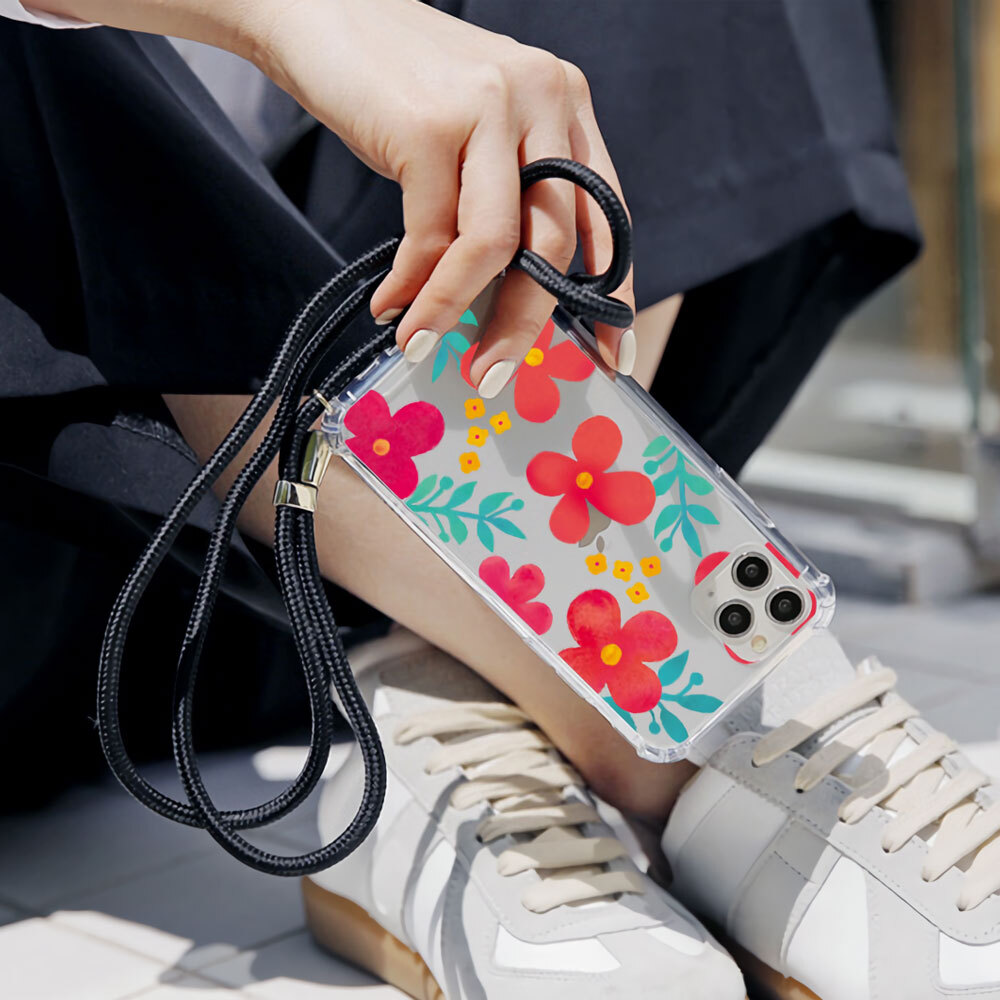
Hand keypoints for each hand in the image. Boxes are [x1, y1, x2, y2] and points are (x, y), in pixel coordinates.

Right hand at [34, 0, 635, 393]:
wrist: (321, 11)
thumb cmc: (403, 83)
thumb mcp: (478, 130)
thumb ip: (504, 197)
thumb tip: (503, 301)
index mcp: (566, 104)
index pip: (608, 215)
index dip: (613, 291)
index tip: (610, 354)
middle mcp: (542, 99)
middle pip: (554, 242)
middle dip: (524, 324)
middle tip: (495, 373)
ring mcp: (488, 107)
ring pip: (495, 246)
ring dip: (458, 311)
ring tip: (426, 344)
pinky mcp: (430, 124)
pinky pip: (430, 236)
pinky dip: (412, 286)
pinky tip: (392, 306)